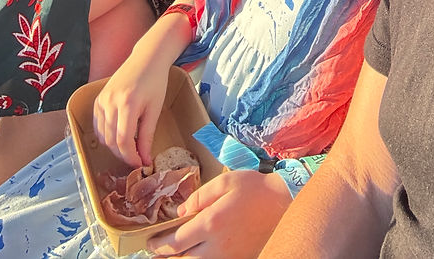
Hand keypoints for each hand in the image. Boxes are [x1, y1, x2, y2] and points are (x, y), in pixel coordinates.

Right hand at [93, 40, 172, 168]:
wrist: (147, 59)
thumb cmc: (155, 82)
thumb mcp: (154, 110)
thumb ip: (147, 137)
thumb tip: (144, 161)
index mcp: (127, 104)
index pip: (123, 141)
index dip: (130, 158)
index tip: (140, 165)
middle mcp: (110, 102)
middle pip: (111, 141)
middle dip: (123, 155)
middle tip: (136, 159)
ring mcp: (102, 100)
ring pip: (102, 136)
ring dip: (114, 146)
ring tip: (129, 147)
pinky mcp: (98, 99)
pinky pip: (97, 125)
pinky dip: (105, 135)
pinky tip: (118, 135)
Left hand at [148, 170, 291, 258]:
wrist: (284, 203)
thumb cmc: (253, 189)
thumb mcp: (224, 182)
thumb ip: (199, 196)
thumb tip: (180, 212)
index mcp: (211, 223)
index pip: (176, 242)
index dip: (158, 245)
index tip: (150, 243)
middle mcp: (217, 247)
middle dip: (166, 258)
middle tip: (155, 254)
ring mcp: (229, 257)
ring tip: (172, 256)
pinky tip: (195, 255)